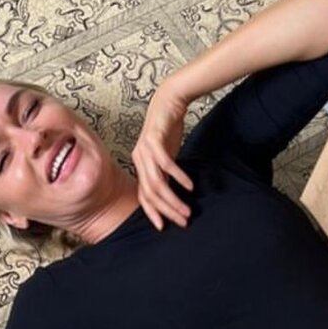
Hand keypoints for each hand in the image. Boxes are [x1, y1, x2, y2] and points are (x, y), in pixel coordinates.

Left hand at [132, 84, 193, 230]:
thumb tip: (171, 193)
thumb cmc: (167, 129)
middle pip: (151, 194)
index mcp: (140, 166)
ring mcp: (145, 150)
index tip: (163, 227)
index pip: (143, 196)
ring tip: (187, 209)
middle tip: (183, 221)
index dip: (152, 213)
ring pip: (157, 183)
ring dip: (173, 199)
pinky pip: (165, 164)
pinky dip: (178, 176)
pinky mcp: (154, 140)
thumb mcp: (165, 155)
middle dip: (167, 211)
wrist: (168, 101)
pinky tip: (189, 186)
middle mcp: (139, 160)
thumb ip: (165, 174)